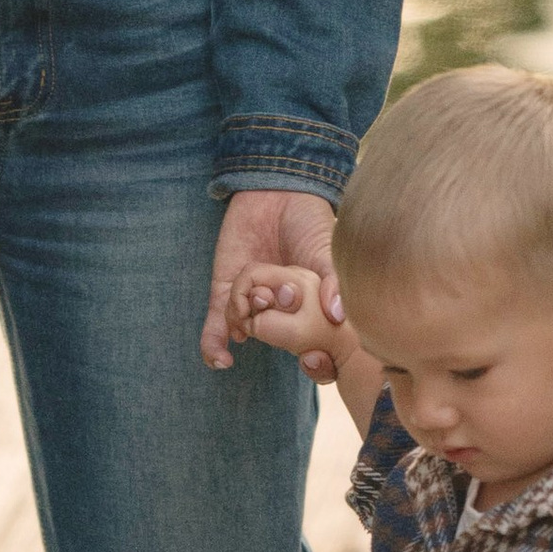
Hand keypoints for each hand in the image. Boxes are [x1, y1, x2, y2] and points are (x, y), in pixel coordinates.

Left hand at [202, 188, 340, 374]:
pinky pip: (216, 324)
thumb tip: (338, 316)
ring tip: (252, 313)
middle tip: (281, 301)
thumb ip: (333, 281)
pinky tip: (220, 359)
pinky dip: (214, 343)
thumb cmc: (308, 221)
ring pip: (246, 331)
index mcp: (309, 304)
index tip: (314, 359)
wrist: (274, 192)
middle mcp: (280, 309)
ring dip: (247, 329)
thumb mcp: (326, 250)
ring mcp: (251, 302)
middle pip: (275, 338)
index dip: (316, 358)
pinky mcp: (224, 292)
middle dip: (276, 334)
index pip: (314, 341)